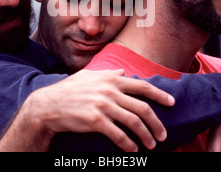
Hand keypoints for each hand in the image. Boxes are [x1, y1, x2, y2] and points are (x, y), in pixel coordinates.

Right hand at [0, 69, 174, 151]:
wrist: (48, 105)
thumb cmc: (69, 90)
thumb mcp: (89, 75)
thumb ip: (108, 73)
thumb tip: (123, 72)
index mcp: (111, 79)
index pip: (142, 86)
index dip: (160, 95)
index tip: (172, 102)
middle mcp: (109, 90)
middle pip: (142, 107)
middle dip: (156, 123)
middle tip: (163, 134)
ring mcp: (103, 105)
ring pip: (133, 122)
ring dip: (145, 136)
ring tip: (151, 145)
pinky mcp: (95, 120)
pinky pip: (118, 134)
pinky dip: (128, 144)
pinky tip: (133, 150)